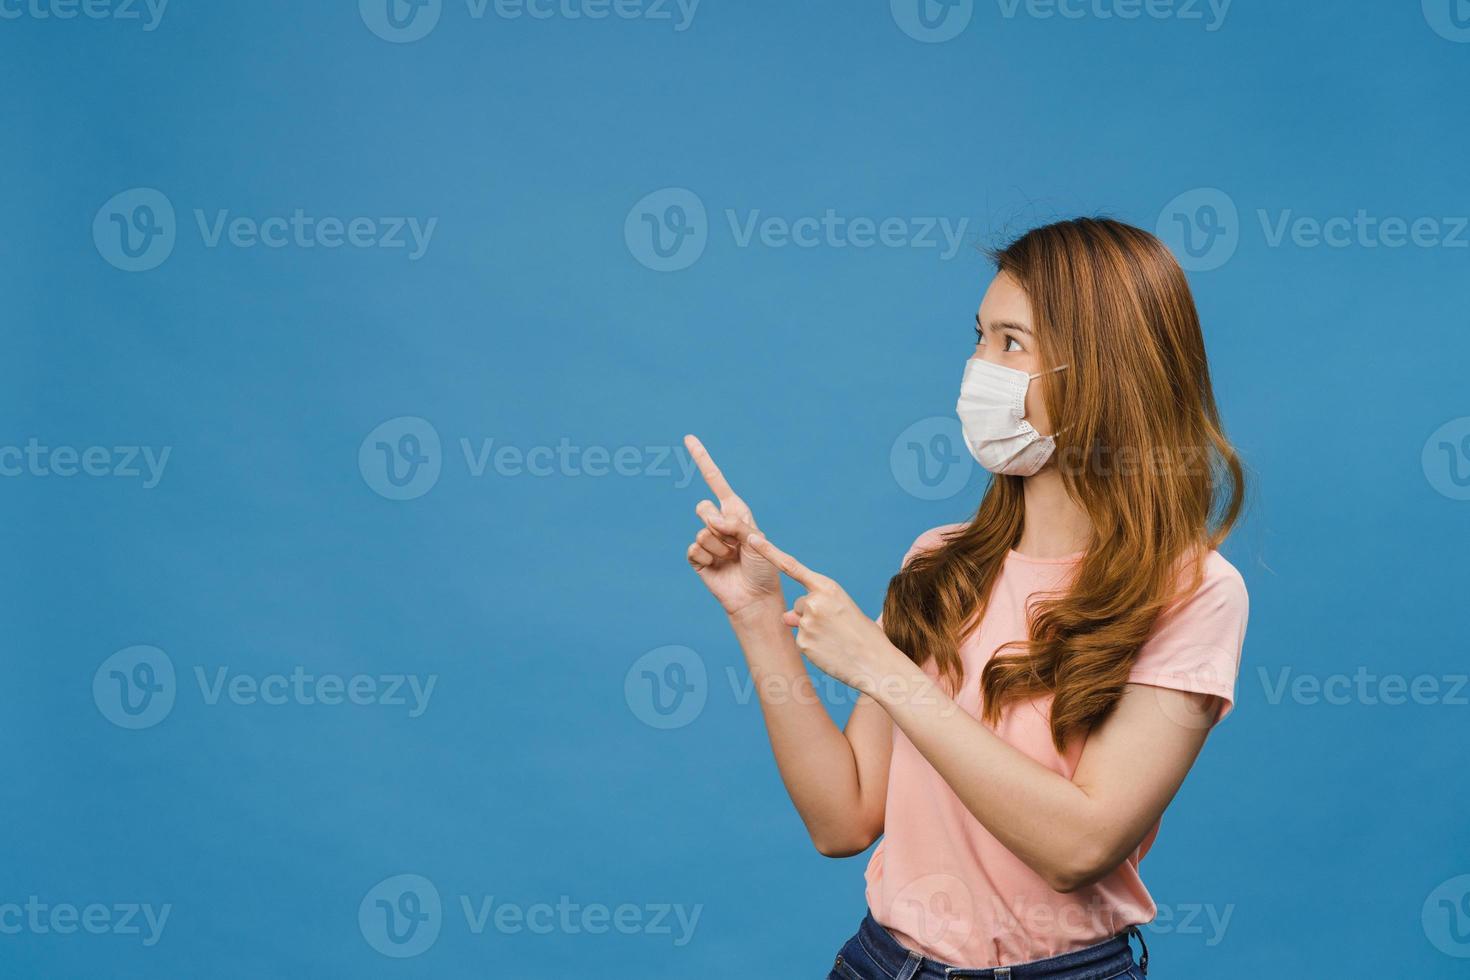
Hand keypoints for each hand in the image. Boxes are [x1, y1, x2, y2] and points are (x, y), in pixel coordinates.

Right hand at [683, 435, 781, 615]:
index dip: (702, 460)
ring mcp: (707, 540)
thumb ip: (735, 525)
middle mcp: (719, 522)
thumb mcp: (756, 539)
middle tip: (734, 543)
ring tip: (732, 560)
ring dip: (720, 548)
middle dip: (718, 525)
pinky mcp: (698, 558)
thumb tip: (709, 520)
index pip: (715, 481)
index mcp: (735, 511)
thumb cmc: (763, 567)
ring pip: (702, 532)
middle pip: (703, 508)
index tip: (689, 438)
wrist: (756, 597)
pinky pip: (694, 549)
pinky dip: (708, 558)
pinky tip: (719, 567)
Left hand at [744, 532, 902, 693]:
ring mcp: (807, 623)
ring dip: (812, 630)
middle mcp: (814, 601)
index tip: (750, 539)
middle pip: (800, 603)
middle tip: (836, 627)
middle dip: (811, 614)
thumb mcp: (841, 611)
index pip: (791, 566)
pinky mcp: (802, 643)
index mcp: (828, 587)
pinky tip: (830, 651)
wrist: (875, 663)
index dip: (768, 552)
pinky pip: (800, 641)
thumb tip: (785, 616)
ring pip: (799, 622)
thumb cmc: (863, 634)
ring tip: (836, 639)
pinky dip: (812, 646)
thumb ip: (813, 607)